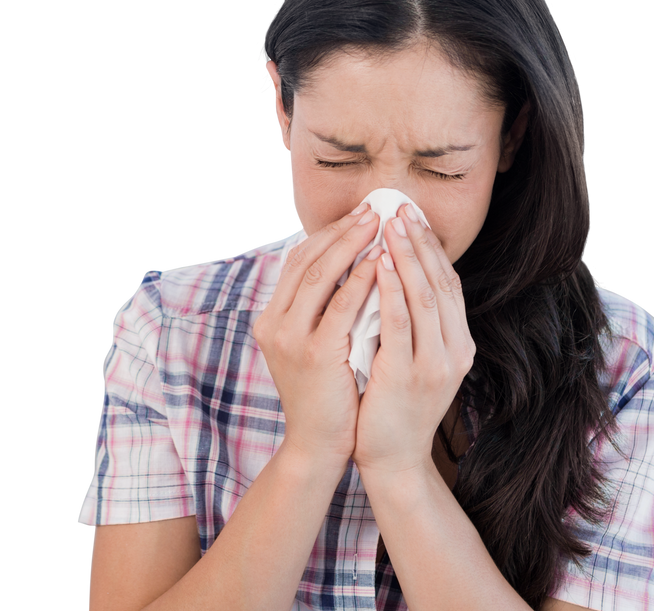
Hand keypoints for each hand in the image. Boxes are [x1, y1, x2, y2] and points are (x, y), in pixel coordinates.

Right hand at [253, 204, 383, 471]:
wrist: (316, 446)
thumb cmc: (325, 396)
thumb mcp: (314, 346)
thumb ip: (322, 312)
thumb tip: (353, 268)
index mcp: (271, 318)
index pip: (298, 261)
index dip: (329, 234)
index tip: (360, 215)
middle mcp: (273, 323)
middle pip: (306, 260)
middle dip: (342, 230)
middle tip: (374, 207)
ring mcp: (290, 337)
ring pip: (320, 275)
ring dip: (352, 244)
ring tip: (380, 223)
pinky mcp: (314, 353)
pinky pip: (340, 306)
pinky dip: (360, 280)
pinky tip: (381, 262)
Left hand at [351, 203, 476, 477]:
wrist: (393, 461)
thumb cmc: (392, 408)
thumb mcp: (410, 359)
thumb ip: (409, 325)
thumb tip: (391, 277)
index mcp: (458, 344)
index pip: (447, 283)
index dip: (430, 247)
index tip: (410, 215)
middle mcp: (455, 350)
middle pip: (441, 282)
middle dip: (419, 241)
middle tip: (399, 206)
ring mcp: (435, 364)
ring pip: (424, 297)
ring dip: (406, 256)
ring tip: (390, 224)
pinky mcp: (408, 376)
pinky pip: (400, 325)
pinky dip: (390, 291)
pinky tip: (378, 266)